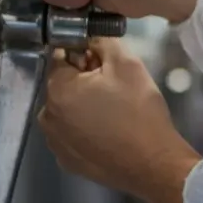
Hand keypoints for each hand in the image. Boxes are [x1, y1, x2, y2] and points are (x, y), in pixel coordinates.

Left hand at [38, 38, 202, 202]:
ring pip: (67, 111)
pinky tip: (109, 133)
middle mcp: (48, 117)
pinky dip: (85, 130)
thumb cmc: (140, 113)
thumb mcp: (127, 64)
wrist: (154, 164)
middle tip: (116, 89)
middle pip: (63, 85)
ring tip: (114, 113)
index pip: (62, 57)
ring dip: (84, 106)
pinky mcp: (68, 162)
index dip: (85, 55)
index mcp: (57, 90)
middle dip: (84, 81)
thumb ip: (102, 41)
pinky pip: (72, 135)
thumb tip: (89, 38)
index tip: (106, 65)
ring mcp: (56, 143)